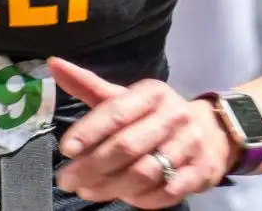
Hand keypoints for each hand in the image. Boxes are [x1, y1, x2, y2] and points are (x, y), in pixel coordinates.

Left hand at [50, 58, 236, 209]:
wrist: (209, 132)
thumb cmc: (154, 114)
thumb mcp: (125, 97)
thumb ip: (88, 85)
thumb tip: (52, 64)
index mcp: (151, 93)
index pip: (117, 111)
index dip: (89, 131)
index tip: (66, 149)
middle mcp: (173, 116)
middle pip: (127, 146)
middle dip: (92, 166)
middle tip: (68, 180)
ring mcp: (189, 145)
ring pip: (145, 172)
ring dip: (111, 186)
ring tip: (87, 191)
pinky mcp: (200, 172)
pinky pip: (166, 192)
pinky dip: (141, 199)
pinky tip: (123, 197)